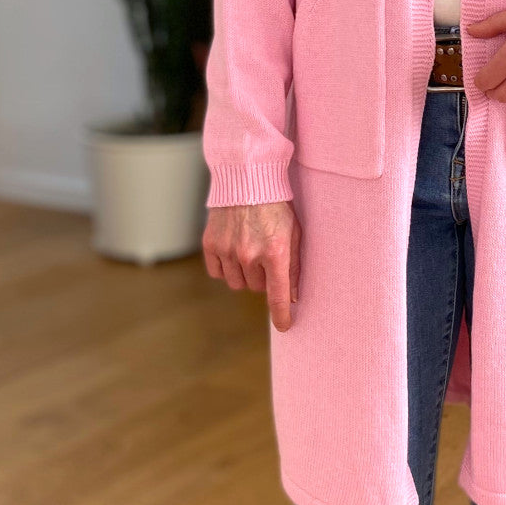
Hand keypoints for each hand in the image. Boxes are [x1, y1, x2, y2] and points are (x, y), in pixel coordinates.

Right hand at [203, 200, 300, 332]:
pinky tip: (233, 249)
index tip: (285, 326)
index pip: (277, 295)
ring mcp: (228, 250)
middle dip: (264, 278)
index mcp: (275, 252)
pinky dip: (226, 267)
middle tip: (266, 256)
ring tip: (250, 249)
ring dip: (245, 273)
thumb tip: (292, 298)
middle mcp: (250, 254)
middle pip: (257, 288)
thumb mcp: (294, 232)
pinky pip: (219, 273)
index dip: (281, 315)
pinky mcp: (211, 245)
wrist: (246, 178)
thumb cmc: (276, 205)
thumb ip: (294, 266)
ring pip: (238, 283)